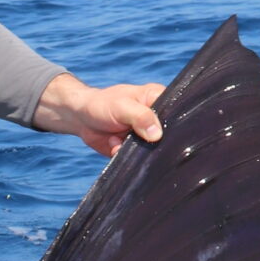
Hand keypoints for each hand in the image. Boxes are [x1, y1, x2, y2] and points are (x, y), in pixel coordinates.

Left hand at [33, 73, 163, 156]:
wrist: (81, 119)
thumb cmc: (102, 105)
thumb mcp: (122, 107)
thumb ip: (140, 117)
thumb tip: (157, 134)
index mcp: (159, 100)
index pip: (178, 112)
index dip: (176, 123)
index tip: (164, 133)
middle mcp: (157, 119)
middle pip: (169, 135)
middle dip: (156, 142)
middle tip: (136, 138)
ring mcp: (147, 135)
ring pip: (155, 150)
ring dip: (137, 151)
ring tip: (118, 138)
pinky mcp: (137, 150)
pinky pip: (140, 160)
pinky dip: (127, 157)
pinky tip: (114, 144)